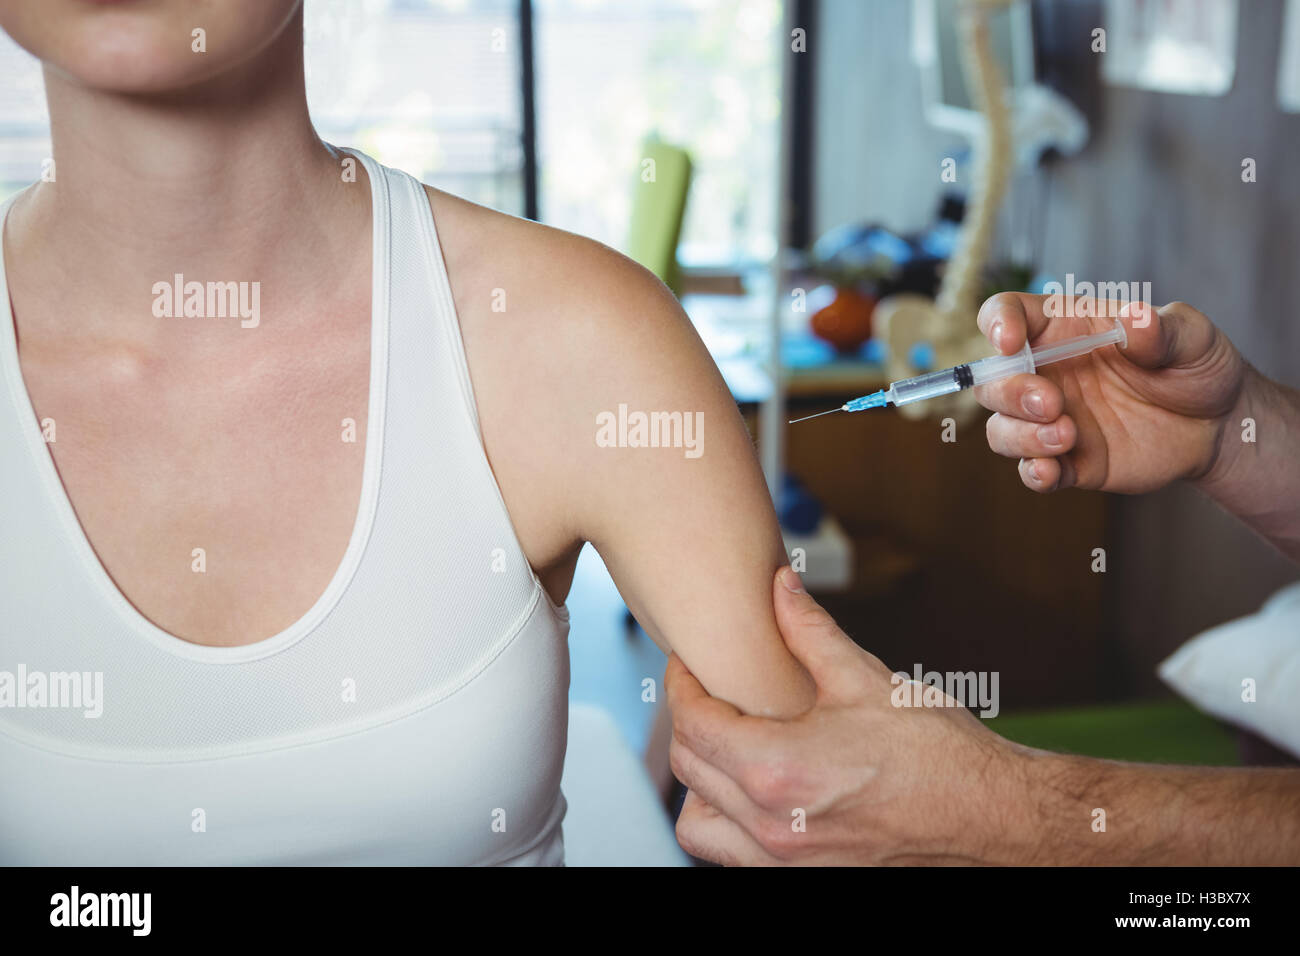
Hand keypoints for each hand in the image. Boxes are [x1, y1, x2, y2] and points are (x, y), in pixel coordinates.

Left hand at [666, 567, 1037, 865]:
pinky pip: (734, 854)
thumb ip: (809, 630)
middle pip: (688, 769)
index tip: (687, 663)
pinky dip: (728, 821)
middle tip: (708, 691)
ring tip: (730, 747)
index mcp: (777, 769)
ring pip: (698, 825)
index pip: (692, 725)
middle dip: (688, 722)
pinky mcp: (804, 878)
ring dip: (700, 783)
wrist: (992, 817)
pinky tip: (758, 788)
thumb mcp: (867, 679)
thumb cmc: (938, 751)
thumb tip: (778, 583)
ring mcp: (784, 862)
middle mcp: (770, 825)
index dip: (681, 685)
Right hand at [975, 293, 1247, 493]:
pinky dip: (1033, 473)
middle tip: (1051, 403)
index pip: (1007, 314)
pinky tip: (1051, 471)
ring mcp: (1051, 421)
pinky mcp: (1068, 461)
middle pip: (993, 380)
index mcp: (1064, 329)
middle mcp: (1047, 374)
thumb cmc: (1196, 366)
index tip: (1010, 342)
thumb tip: (1137, 318)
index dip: (997, 323)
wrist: (1217, 425)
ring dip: (1021, 435)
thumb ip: (1162, 329)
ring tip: (1066, 436)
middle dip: (1010, 392)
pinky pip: (1031, 470)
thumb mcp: (1191, 337)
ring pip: (1002, 429)